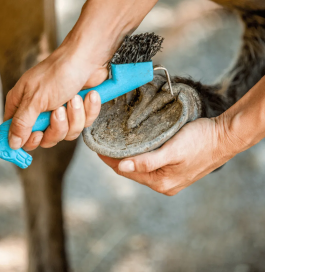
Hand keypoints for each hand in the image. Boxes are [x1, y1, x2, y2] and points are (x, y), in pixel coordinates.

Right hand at [3, 54, 107, 150]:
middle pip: (44, 139)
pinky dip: (87, 110)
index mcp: (21, 104)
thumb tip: (12, 143)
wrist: (88, 59)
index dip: (27, 140)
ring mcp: (59, 112)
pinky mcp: (77, 112)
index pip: (16, 134)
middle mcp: (38, 110)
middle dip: (57, 127)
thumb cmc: (59, 72)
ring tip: (74, 98)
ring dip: (74, 116)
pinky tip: (87, 96)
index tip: (38, 134)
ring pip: (65, 134)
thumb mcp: (35, 99)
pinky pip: (82, 125)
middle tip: (59, 111)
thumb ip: (22, 123)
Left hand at [97, 117, 241, 195]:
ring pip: (140, 167)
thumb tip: (122, 168)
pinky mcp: (176, 169)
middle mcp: (164, 184)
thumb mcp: (173, 149)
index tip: (94, 144)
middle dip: (115, 157)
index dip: (108, 158)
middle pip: (131, 170)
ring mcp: (171, 178)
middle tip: (100, 138)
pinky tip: (135, 144)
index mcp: (161, 182)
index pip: (125, 171)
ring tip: (113, 140)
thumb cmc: (201, 140)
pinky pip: (151, 164)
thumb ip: (148, 161)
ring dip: (127, 155)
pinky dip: (140, 155)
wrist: (226, 137)